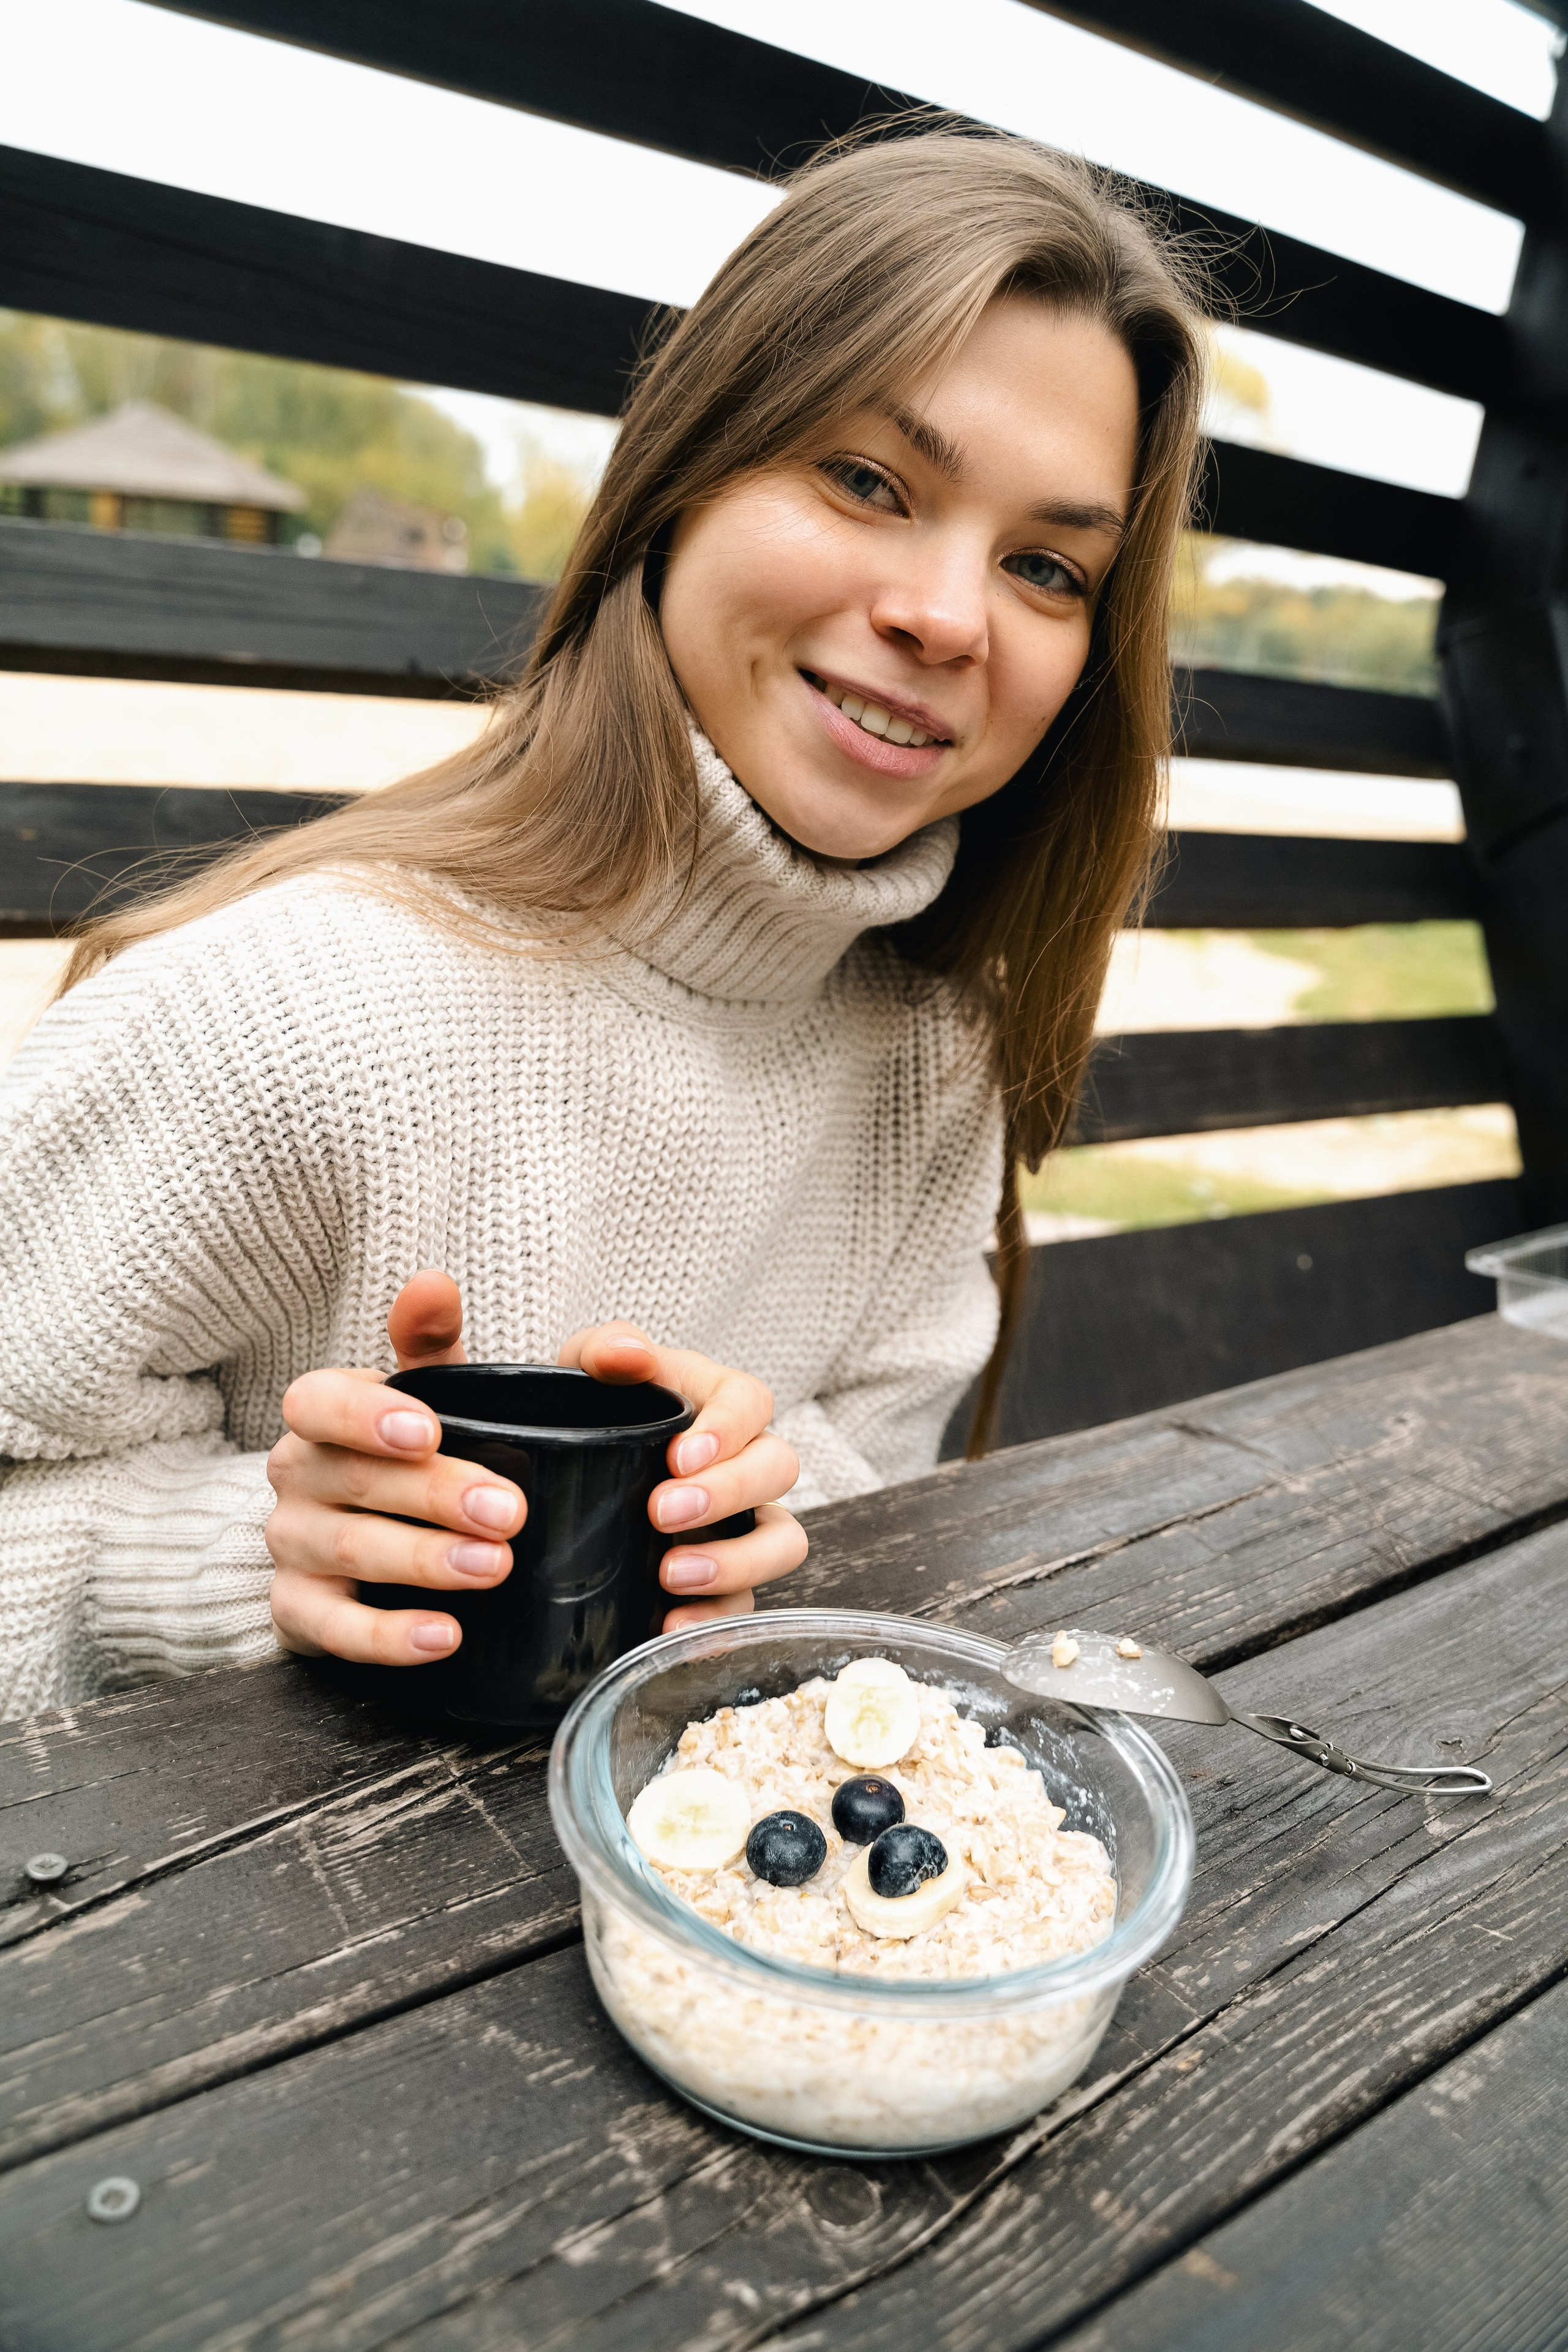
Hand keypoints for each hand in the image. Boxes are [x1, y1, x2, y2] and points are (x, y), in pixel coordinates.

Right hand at [266, 1270, 522, 1664]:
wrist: (353, 1548)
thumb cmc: (407, 1456)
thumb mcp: (425, 1393)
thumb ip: (428, 1341)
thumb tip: (432, 1283)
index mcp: (321, 1416)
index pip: (316, 1402)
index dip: (365, 1415)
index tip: (428, 1430)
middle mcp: (296, 1477)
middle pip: (353, 1480)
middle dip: (435, 1495)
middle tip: (509, 1512)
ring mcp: (292, 1547)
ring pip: (348, 1552)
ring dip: (424, 1562)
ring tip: (493, 1568)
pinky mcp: (299, 1615)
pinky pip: (334, 1630)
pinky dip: (389, 1637)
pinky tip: (444, 1637)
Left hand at [559, 1320, 806, 1627]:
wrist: (565, 1474)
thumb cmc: (590, 1412)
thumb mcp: (586, 1370)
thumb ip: (606, 1350)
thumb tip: (628, 1354)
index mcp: (719, 1403)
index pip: (752, 1402)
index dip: (729, 1429)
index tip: (680, 1456)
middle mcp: (743, 1462)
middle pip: (779, 1470)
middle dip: (728, 1494)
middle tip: (662, 1512)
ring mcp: (741, 1524)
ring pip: (783, 1541)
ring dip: (736, 1561)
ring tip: (671, 1575)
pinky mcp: (724, 1580)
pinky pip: (744, 1603)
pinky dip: (715, 1619)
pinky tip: (670, 1625)